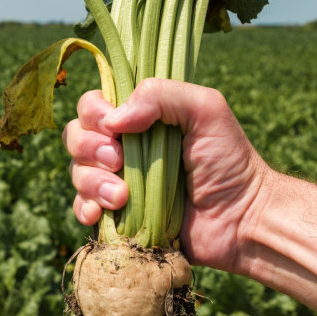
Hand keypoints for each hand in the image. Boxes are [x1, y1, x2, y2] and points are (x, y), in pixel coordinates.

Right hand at [62, 78, 270, 272]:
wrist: (241, 219)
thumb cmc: (229, 161)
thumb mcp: (206, 109)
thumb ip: (162, 95)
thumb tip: (114, 119)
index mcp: (140, 118)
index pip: (93, 105)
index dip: (93, 114)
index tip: (114, 128)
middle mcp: (123, 148)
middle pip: (75, 136)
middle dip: (89, 148)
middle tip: (118, 162)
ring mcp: (117, 183)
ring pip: (77, 173)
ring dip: (91, 183)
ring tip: (122, 197)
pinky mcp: (117, 218)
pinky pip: (81, 209)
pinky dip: (84, 209)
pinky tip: (100, 215)